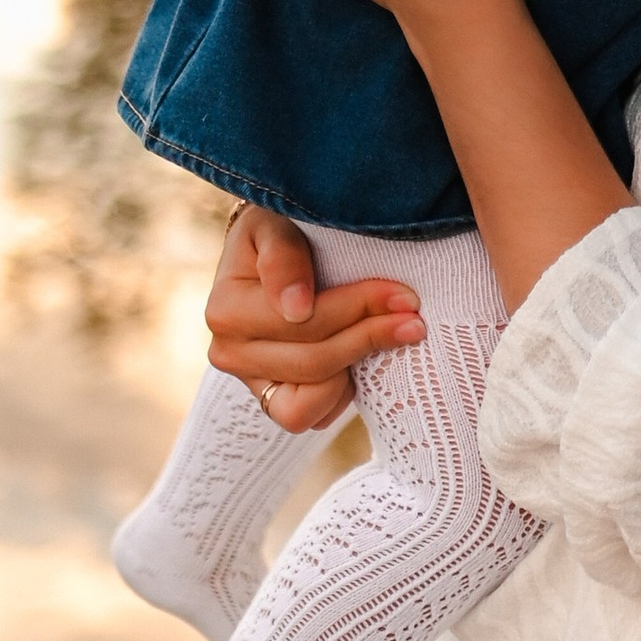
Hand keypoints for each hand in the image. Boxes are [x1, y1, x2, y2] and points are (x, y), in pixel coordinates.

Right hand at [204, 204, 425, 431]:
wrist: (272, 249)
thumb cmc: (278, 227)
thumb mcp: (275, 224)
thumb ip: (283, 257)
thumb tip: (296, 307)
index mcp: (225, 311)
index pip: (305, 323)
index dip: (359, 310)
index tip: (404, 296)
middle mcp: (230, 353)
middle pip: (314, 362)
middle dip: (370, 337)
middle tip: (414, 317)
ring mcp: (252, 382)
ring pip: (311, 403)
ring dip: (355, 370)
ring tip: (391, 335)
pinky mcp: (274, 400)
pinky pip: (314, 416)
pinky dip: (341, 393)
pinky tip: (359, 358)